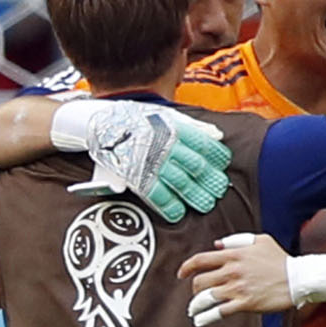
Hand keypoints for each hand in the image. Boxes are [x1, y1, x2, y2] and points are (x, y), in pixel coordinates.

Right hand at [72, 103, 231, 222]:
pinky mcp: (136, 176)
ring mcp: (151, 162)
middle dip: (210, 180)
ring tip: (206, 204)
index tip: (223, 164)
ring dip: (196, 195)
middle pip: (196, 166)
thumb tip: (217, 134)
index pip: (202, 144)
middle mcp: (165, 145)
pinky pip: (156, 194)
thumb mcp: (165, 114)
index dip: (216, 156)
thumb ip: (193, 125)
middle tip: (219, 189)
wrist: (102, 123)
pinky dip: (169, 205)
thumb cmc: (136, 118)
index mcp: (173, 128)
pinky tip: (179, 212)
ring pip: (181, 182)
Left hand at [180, 233, 294, 325]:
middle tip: (195, 294)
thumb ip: (237, 240)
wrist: (298, 278)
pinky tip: (200, 320)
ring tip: (193, 310)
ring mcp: (238, 288)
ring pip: (206, 298)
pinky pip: (219, 312)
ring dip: (195, 305)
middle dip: (194, 289)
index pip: (200, 260)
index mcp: (234, 255)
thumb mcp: (260, 240)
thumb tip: (217, 244)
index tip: (181, 274)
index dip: (186, 267)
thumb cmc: (280, 259)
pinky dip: (206, 317)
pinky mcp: (245, 303)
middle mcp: (232, 271)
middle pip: (200, 281)